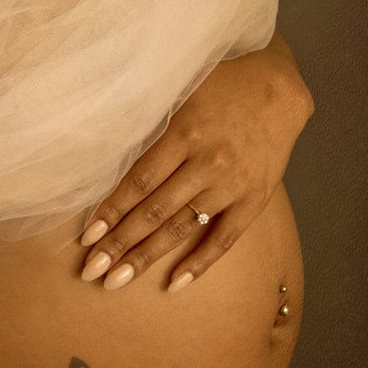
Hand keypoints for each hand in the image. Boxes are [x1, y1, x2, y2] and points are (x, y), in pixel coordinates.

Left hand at [76, 36, 313, 293]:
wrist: (280, 90)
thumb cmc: (222, 84)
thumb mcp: (181, 86)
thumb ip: (147, 113)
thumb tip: (100, 133)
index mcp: (185, 132)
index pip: (140, 181)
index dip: (111, 210)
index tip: (87, 235)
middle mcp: (208, 163)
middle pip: (155, 210)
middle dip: (120, 243)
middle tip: (91, 270)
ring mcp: (232, 184)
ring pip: (182, 227)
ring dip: (147, 256)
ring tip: (116, 280)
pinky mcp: (254, 200)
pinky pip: (224, 238)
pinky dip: (200, 263)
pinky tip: (174, 284)